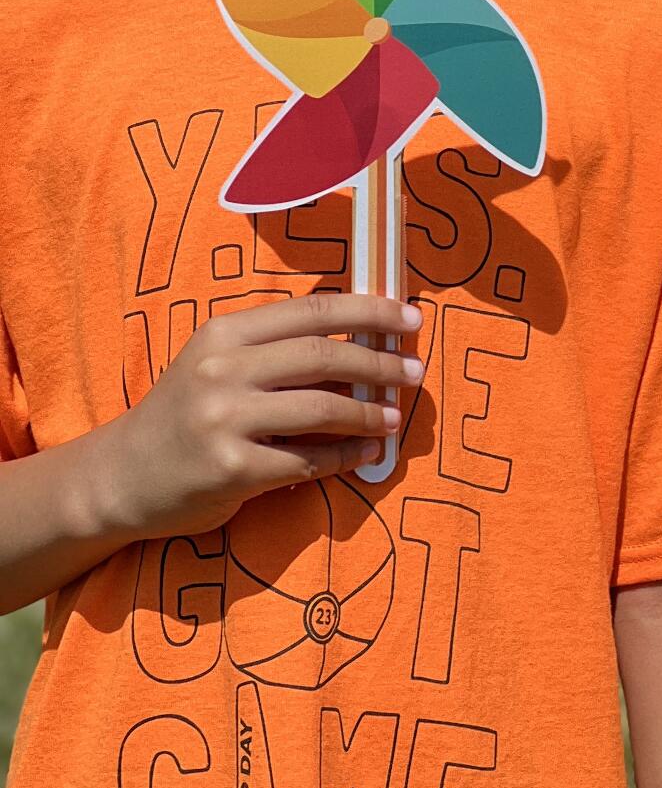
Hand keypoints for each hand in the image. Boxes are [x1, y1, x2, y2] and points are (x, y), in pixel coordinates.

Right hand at [99, 294, 422, 539]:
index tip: (409, 318)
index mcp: (224, 332)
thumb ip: (276, 349)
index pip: (313, 311)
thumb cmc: (183, 414)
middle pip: (324, 355)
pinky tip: (366, 451)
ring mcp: (225, 420)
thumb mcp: (217, 363)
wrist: (121, 476)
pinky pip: (308, 459)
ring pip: (322, 407)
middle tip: (415, 371)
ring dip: (369, 412)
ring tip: (395, 416)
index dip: (370, 312)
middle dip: (381, 362)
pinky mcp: (232, 469)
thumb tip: (362, 342)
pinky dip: (345, 455)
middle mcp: (223, 369)